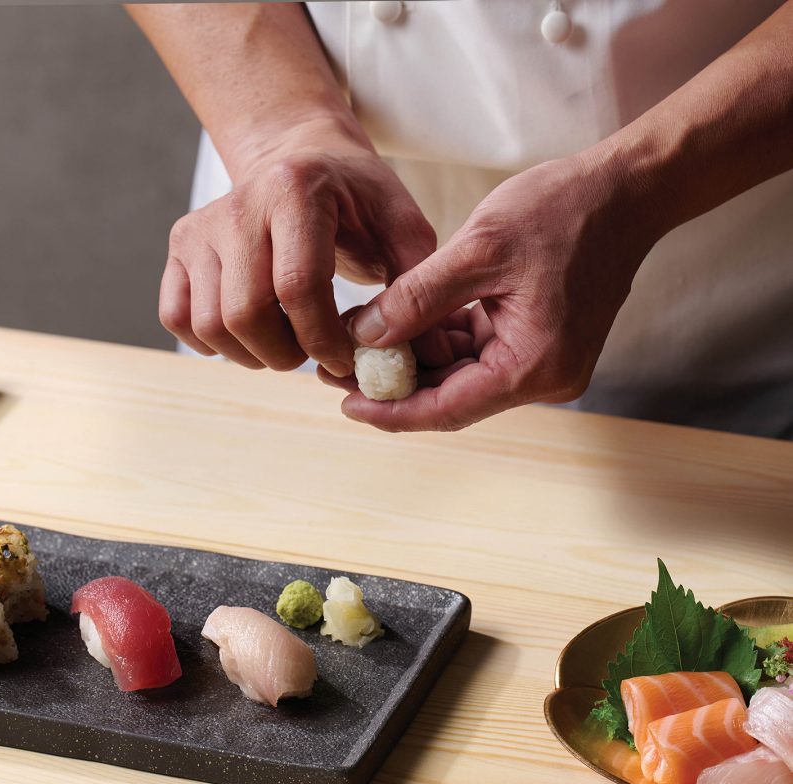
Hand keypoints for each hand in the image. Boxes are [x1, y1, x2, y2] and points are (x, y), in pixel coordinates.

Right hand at [159, 121, 435, 375]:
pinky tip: (251, 334)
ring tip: (288, 343)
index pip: (297, 287)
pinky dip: (213, 344)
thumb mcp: (401, 224)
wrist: (299, 159)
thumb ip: (416, 284)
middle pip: (246, 314)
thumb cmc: (356, 199)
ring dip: (253, 354)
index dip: (323, 340)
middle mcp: (237, 204)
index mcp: (294, 191)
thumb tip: (426, 355)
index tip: (345, 360)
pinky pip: (178, 319)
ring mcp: (200, 227)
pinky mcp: (180, 247)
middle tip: (315, 353)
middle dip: (287, 354)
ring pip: (211, 326)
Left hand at [322, 152, 659, 429]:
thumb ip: (417, 299)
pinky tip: (404, 323)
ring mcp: (543, 362)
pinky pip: (479, 354)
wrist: (627, 190)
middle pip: (451, 397)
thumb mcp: (478, 249)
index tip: (346, 404)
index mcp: (533, 365)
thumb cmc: (563, 210)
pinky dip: (442, 341)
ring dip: (415, 360)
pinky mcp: (538, 343)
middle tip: (340, 367)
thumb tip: (363, 335)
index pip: (446, 408)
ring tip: (362, 340)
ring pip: (461, 377)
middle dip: (395, 384)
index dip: (391, 410)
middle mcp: (543, 377)